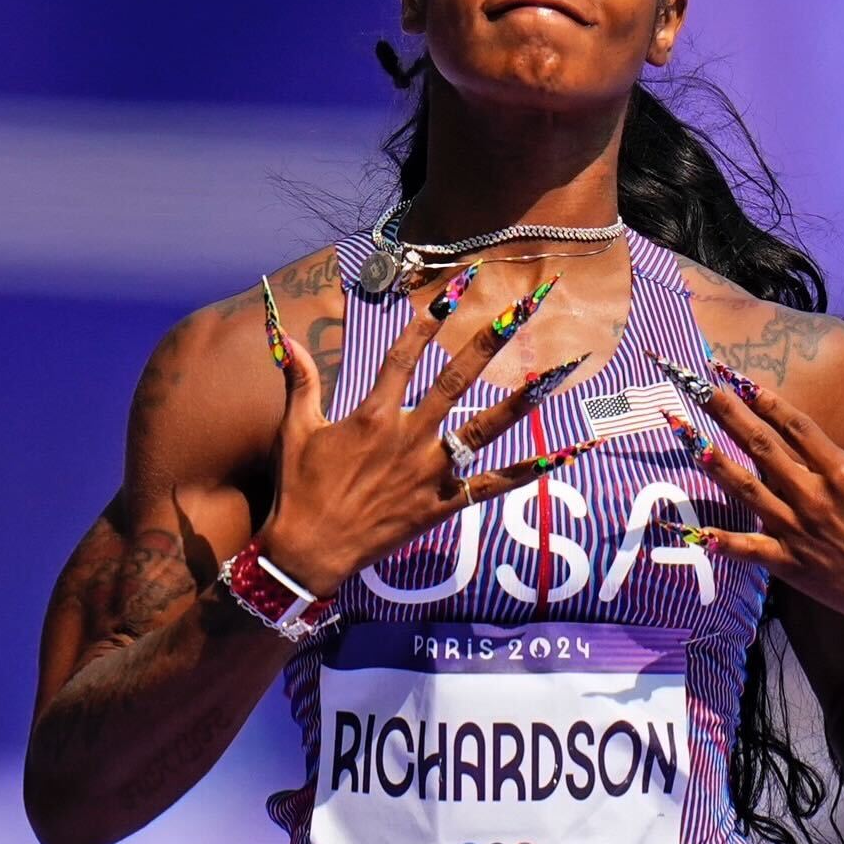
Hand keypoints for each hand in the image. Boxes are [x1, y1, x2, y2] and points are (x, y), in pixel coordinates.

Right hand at [257, 274, 573, 596]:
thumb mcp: (295, 430)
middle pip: (456, 380)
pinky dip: (525, 472)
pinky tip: (560, 457)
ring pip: (483, 429)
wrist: (307, 553)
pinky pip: (489, 486)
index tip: (453, 290)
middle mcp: (408, 437)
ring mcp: (429, 472)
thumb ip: (299, 380)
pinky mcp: (440, 504)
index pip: (405, 356)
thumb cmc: (299, 490)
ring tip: (553, 375)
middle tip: (517, 312)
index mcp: (373, 415)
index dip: (428, 321)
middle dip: (488, 343)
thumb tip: (282, 334)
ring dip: (519, 400)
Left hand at [690, 378, 843, 652]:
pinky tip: (700, 533)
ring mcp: (798, 531)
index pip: (798, 428)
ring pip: (750, 491)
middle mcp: (815, 497)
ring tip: (691, 442)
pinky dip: (727, 542)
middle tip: (700, 389)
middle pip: (764, 448)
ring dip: (719, 466)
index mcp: (843, 472)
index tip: (740, 377)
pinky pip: (752, 549)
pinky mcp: (789, 563)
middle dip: (730, 416)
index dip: (769, 401)